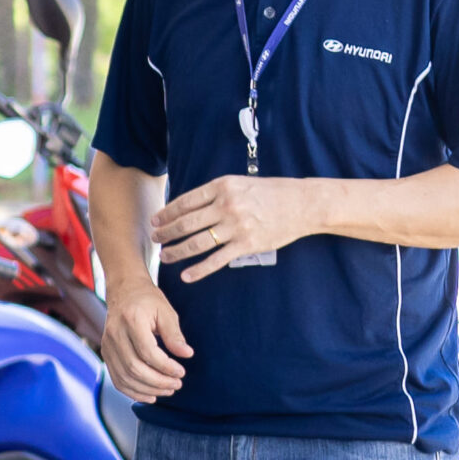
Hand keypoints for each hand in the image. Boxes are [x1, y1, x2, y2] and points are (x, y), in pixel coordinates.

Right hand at [99, 278, 191, 401]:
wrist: (123, 292)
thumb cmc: (148, 301)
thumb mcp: (166, 311)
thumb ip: (175, 334)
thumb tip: (187, 355)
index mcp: (131, 321)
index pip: (147, 352)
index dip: (165, 367)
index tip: (181, 372)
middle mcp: (115, 335)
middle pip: (134, 368)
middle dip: (158, 381)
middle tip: (177, 385)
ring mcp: (107, 346)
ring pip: (124, 377)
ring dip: (147, 389)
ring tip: (167, 391)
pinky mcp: (105, 354)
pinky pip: (116, 379)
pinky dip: (132, 391)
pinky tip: (149, 395)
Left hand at [151, 175, 312, 282]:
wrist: (303, 203)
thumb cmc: (270, 192)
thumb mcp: (240, 184)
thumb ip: (215, 193)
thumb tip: (185, 206)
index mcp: (223, 187)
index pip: (185, 202)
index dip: (166, 213)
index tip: (155, 220)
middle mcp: (227, 205)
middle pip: (185, 223)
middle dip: (165, 233)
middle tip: (155, 239)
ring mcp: (236, 226)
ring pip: (196, 243)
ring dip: (176, 251)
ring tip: (165, 256)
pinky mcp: (246, 244)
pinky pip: (216, 260)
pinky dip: (198, 270)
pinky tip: (185, 276)